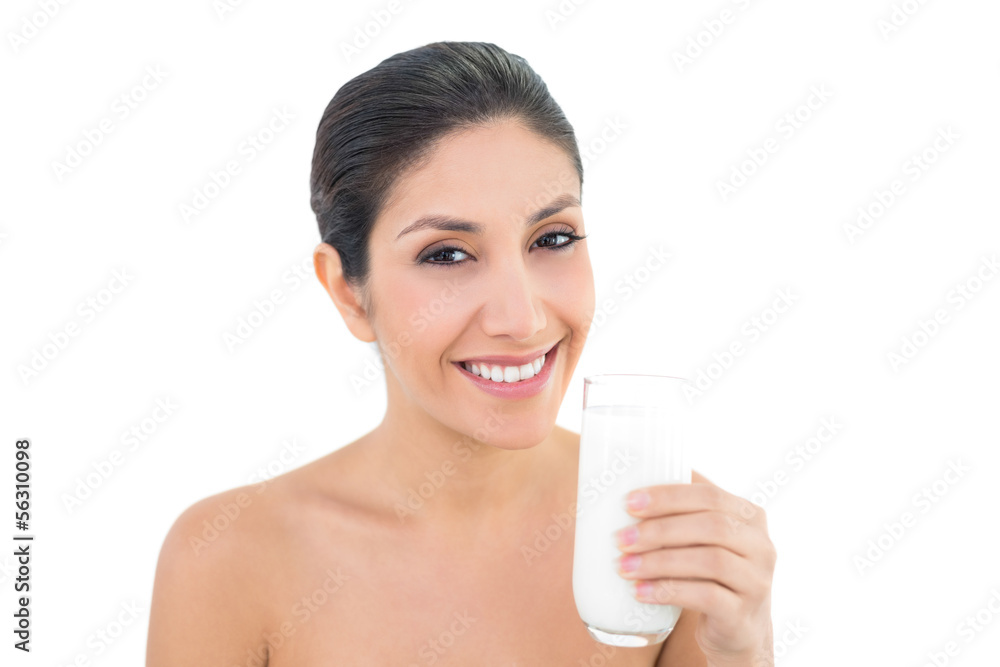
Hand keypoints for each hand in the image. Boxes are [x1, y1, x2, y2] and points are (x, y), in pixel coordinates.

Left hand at [614, 471, 775, 665]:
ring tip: (624, 565)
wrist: (739, 629)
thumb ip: (683, 512)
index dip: (668, 496)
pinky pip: (706, 597)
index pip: (710, 495)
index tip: (629, 503)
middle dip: (660, 530)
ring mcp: (756, 581)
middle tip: (621, 538)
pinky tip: (641, 591)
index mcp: (750, 516)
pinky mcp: (743, 614)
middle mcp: (761, 546)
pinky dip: (669, 591)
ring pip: (710, 561)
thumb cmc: (711, 573)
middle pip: (712, 526)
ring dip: (660, 561)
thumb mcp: (706, 539)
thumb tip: (630, 487)